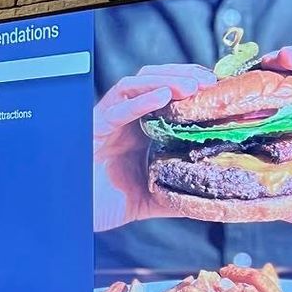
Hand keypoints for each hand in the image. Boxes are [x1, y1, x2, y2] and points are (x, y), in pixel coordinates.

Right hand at [91, 63, 216, 229]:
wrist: (73, 217)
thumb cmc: (104, 205)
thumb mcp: (152, 199)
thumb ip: (179, 195)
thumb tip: (214, 200)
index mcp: (137, 128)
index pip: (165, 91)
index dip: (190, 82)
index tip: (218, 87)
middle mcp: (123, 119)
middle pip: (152, 80)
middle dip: (182, 74)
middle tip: (210, 82)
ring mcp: (107, 121)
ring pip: (134, 84)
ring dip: (165, 80)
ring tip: (192, 86)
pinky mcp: (93, 130)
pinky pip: (116, 109)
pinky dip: (139, 100)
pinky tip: (162, 96)